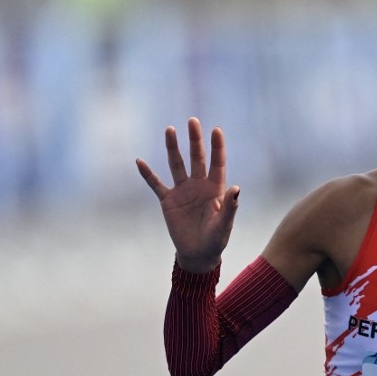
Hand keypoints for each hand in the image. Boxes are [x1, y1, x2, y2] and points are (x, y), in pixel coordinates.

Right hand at [136, 118, 239, 272]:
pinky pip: (156, 184)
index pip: (217, 163)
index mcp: (215, 189)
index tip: (216, 130)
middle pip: (197, 158)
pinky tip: (140, 161)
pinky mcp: (168, 201)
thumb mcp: (224, 224)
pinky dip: (148, 174)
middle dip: (195, 140)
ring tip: (170, 130)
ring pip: (177, 165)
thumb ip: (230, 207)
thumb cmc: (215, 239)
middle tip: (192, 121)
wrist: (198, 254)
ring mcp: (182, 191)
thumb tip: (236, 188)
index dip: (217, 147)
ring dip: (173, 148)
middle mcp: (199, 185)